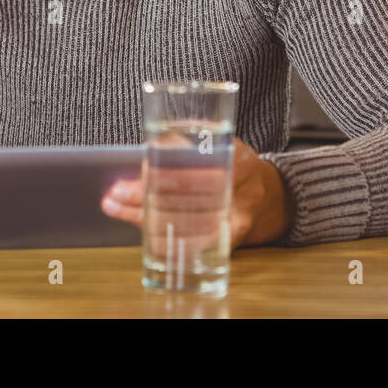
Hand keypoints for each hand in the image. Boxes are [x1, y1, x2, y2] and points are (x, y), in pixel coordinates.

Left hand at [100, 138, 295, 251]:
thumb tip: (147, 151)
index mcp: (239, 159)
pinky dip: (168, 240)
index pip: (201, 166)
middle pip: (189, 196)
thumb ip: (188, 145)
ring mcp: (239, 218)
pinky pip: (196, 244)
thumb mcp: (219, 144)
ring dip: (146, 217)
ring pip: (188, 222)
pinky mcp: (232, 240)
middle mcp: (243, 191)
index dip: (169, 169)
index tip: (140, 168)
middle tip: (115, 193)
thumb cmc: (234, 166)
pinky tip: (143, 235)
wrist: (273, 197)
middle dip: (146, 195)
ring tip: (116, 207)